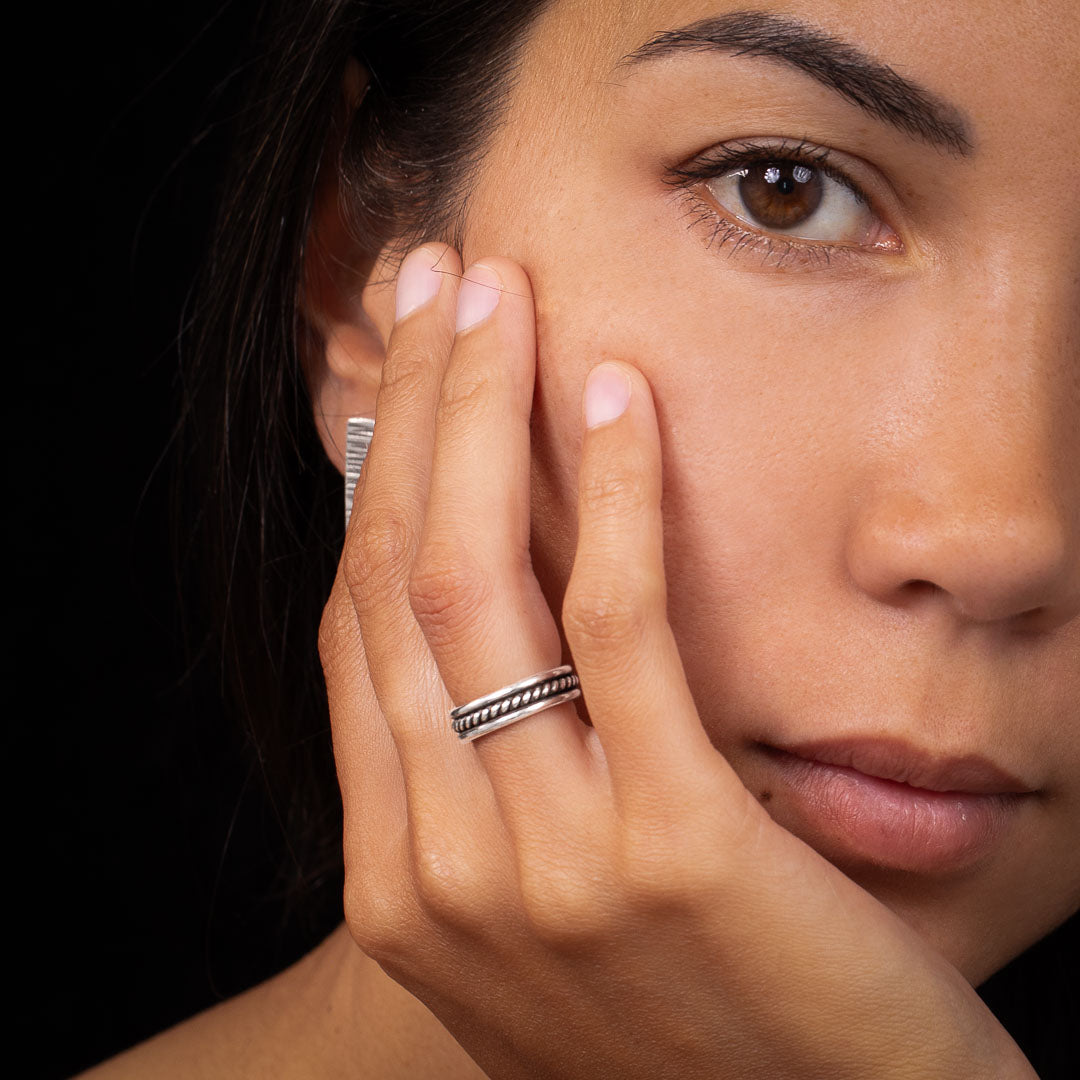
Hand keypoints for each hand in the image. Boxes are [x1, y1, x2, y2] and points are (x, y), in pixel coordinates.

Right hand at [319, 244, 1034, 1079]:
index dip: (367, 485)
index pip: (355, 636)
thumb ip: (481, 783)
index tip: (394, 375)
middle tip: (434, 283)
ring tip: (497, 295)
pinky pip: (616, 629)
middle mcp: (447, 869)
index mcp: (401, 887)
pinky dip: (611, 496)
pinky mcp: (671, 846)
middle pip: (399, 581)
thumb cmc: (685, 1018)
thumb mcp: (539, 909)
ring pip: (478, 584)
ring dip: (482, 414)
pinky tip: (618, 395)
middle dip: (408, 411)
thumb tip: (458, 614)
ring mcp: (547, 862)